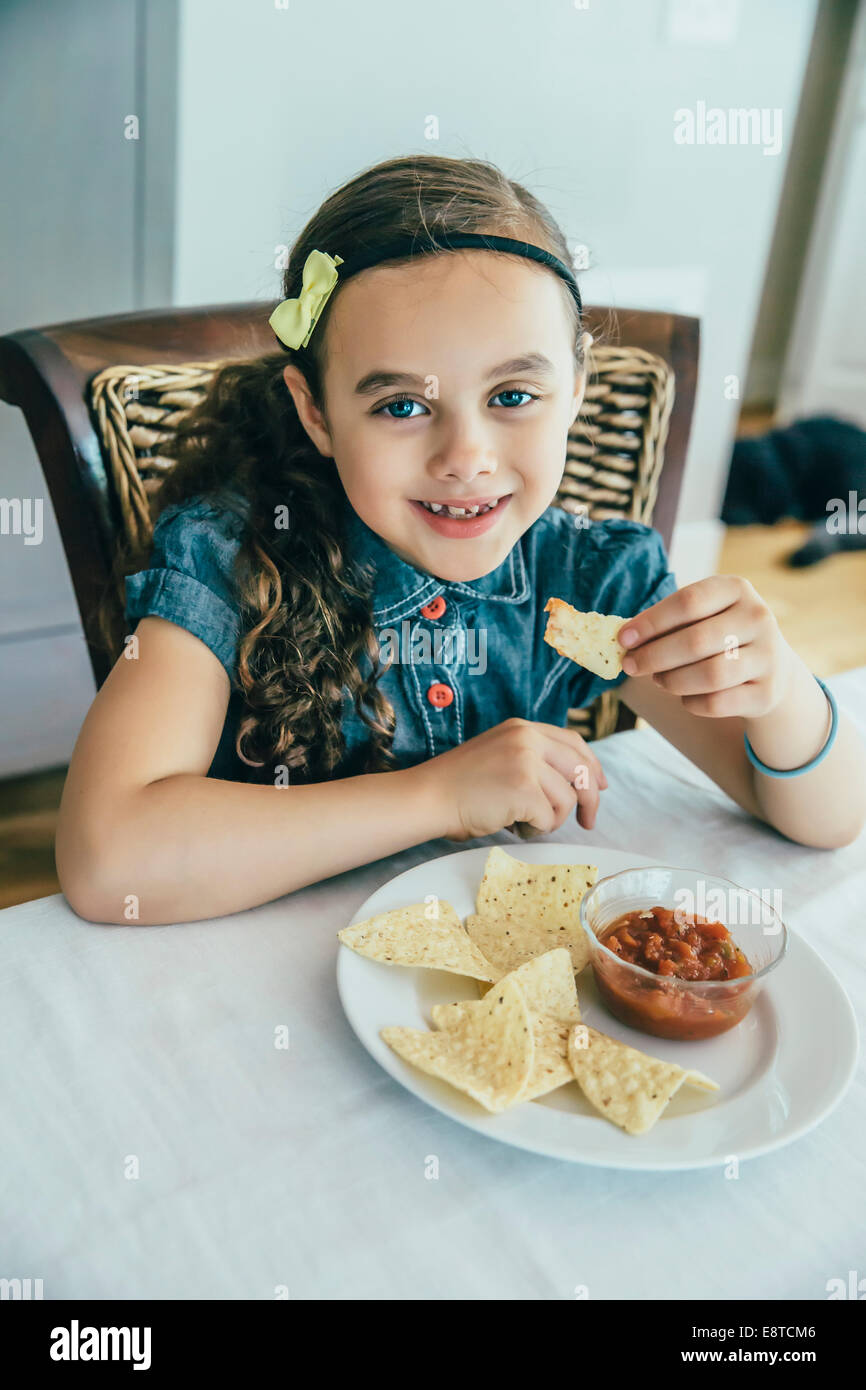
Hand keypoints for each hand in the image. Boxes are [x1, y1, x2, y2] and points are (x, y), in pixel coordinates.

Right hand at [423, 717, 607, 841]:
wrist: (429, 797)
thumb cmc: (459, 786)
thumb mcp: (500, 755)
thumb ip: (533, 759)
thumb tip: (572, 782)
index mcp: (522, 728)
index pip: (574, 742)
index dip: (592, 766)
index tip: (601, 785)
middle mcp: (527, 739)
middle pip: (582, 769)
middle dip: (590, 799)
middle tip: (587, 822)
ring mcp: (526, 762)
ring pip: (566, 799)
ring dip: (550, 819)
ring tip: (521, 821)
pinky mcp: (523, 789)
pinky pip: (549, 818)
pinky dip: (535, 829)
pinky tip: (512, 825)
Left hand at [617, 576, 795, 718]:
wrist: (772, 670)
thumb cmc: (720, 638)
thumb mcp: (702, 618)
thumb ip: (668, 623)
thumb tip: (625, 639)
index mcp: (736, 589)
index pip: (688, 602)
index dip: (651, 622)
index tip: (623, 639)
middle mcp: (757, 618)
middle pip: (695, 641)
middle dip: (654, 656)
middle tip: (630, 665)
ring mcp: (768, 656)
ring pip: (709, 675)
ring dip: (672, 681)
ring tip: (658, 680)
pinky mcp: (768, 692)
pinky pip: (718, 703)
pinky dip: (692, 703)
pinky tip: (686, 697)